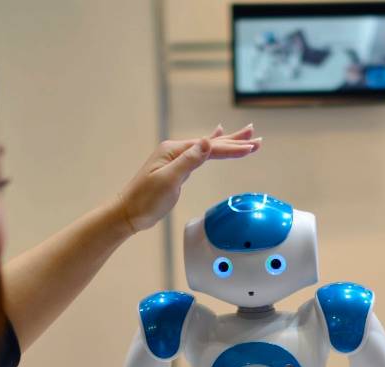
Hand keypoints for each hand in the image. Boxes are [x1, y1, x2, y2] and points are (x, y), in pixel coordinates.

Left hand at [116, 124, 261, 233]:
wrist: (128, 213)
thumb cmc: (145, 200)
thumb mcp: (168, 180)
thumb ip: (189, 161)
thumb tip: (208, 142)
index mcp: (174, 150)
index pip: (210, 148)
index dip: (232, 148)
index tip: (252, 148)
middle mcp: (176, 150)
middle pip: (212, 143)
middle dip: (235, 141)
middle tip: (257, 138)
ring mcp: (176, 158)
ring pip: (208, 148)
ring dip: (227, 143)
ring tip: (245, 135)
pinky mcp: (176, 168)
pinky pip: (199, 154)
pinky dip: (210, 146)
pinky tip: (214, 139)